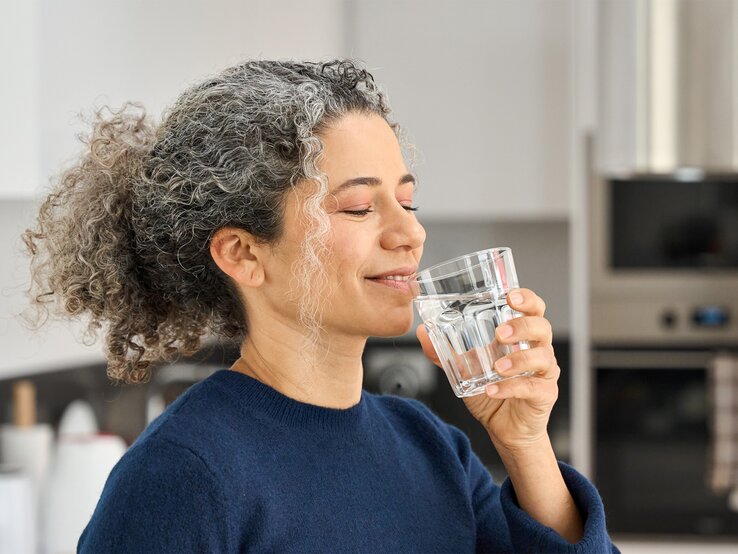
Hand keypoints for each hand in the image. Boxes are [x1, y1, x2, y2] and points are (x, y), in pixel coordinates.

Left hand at [416, 288, 559, 452]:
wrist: (505, 428)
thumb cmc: (492, 391)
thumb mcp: (464, 369)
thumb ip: (445, 352)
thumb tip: (423, 333)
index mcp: (522, 336)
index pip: (533, 309)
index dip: (527, 299)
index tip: (511, 296)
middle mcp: (537, 349)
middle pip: (542, 327)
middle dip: (522, 326)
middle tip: (500, 333)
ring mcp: (544, 372)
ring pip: (542, 356)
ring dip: (519, 360)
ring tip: (498, 366)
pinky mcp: (545, 394)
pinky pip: (533, 387)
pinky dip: (511, 387)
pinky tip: (492, 389)